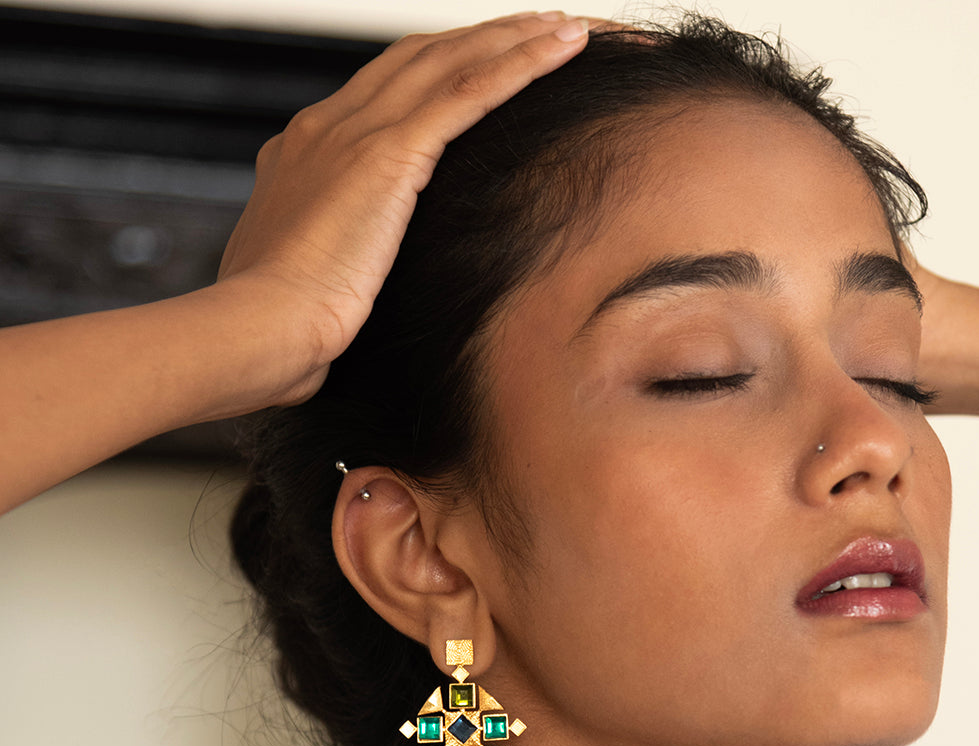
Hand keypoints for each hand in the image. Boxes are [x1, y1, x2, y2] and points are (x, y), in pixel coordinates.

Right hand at [216, 11, 592, 404]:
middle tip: (547, 28)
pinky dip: (521, 64)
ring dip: (518, 37)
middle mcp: (327, 127)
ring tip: (572, 28)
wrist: (257, 333)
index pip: (386, 90)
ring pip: (452, 60)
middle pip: (422, 57)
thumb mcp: (306, 285)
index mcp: (306, 154)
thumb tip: (349, 287)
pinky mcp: (387, 156)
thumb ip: (333, 264)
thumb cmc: (279, 333)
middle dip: (488, 37)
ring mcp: (354, 134)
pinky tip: (566, 48)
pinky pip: (469, 92)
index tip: (489, 67)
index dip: (443, 69)